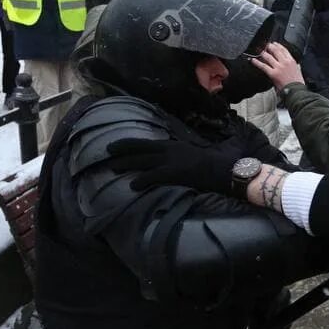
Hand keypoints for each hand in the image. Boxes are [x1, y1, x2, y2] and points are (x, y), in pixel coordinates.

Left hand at [106, 137, 241, 196]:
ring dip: (127, 163)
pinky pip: (152, 176)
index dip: (129, 143)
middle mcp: (169, 149)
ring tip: (113, 167)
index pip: (146, 143)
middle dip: (122, 150)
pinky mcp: (173, 172)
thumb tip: (171, 160)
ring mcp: (170, 160)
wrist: (222, 169)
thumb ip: (179, 156)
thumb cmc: (211, 163)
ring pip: (143, 160)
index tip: (116, 145)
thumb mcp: (192, 155)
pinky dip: (141, 180)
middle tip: (106, 152)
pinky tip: (133, 185)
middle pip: (140, 148)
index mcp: (173, 145)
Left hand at [251, 41, 304, 91]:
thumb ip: (291, 65)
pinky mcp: (273, 73)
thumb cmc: (297, 83)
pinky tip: (253, 60)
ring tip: (258, 50)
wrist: (297, 90)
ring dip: (262, 52)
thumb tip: (286, 63)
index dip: (278, 45)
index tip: (274, 43)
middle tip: (264, 44)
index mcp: (291, 61)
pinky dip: (257, 62)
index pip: (284, 50)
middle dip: (269, 46)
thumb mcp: (297, 70)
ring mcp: (279, 67)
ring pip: (269, 57)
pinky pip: (263, 66)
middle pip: (275, 50)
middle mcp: (285, 62)